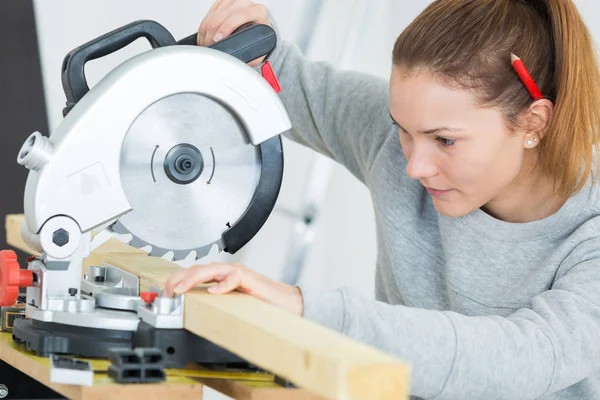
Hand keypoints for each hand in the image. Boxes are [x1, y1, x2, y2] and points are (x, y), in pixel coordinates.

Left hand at [163, 262, 303, 315]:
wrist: (288, 303)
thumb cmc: (261, 303)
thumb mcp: (230, 304)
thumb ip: (214, 303)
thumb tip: (191, 311)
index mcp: (221, 277)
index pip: (193, 273)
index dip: (177, 280)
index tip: (165, 293)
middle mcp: (228, 272)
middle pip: (198, 269)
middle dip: (180, 278)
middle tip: (168, 291)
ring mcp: (239, 274)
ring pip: (212, 270)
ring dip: (194, 278)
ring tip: (182, 289)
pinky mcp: (250, 280)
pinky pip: (234, 278)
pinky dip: (224, 284)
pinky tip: (215, 292)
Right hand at [198, 0, 270, 65]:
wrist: (256, 28)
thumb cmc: (259, 38)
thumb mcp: (260, 47)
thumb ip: (253, 53)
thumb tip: (240, 59)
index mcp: (258, 11)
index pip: (240, 15)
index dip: (226, 27)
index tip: (218, 39)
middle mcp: (245, 3)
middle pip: (222, 16)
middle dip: (212, 34)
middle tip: (211, 46)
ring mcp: (232, 2)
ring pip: (212, 15)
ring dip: (206, 32)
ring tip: (207, 44)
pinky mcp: (222, 2)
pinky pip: (208, 14)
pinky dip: (204, 27)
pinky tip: (206, 36)